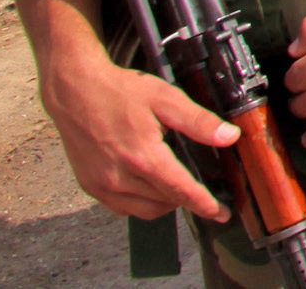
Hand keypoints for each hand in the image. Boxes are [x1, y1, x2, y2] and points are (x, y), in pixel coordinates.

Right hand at [40, 54, 236, 222]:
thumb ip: (199, 122)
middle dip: (187, 200)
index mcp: (143, 157)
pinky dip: (140, 204)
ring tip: (176, 187)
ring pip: (143, 210)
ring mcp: (101, 185)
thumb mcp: (167, 99)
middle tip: (202, 191)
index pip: (180, 191)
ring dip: (164, 204)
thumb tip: (230, 137)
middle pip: (164, 203)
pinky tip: (149, 187)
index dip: (204, 204)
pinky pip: (121, 208)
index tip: (221, 213)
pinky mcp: (89, 186)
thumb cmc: (120, 92)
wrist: (75, 92)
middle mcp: (120, 177)